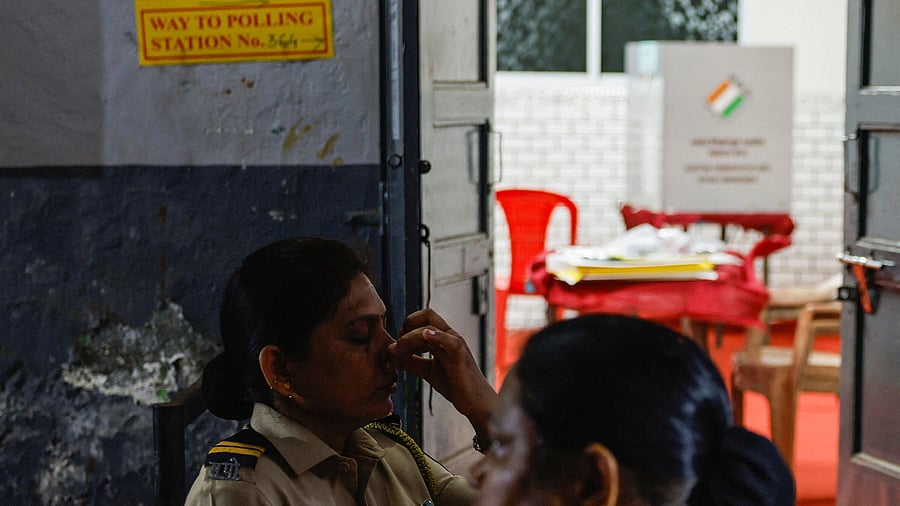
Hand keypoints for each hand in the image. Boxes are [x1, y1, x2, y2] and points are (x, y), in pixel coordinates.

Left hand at [389, 309, 496, 434]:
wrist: (474, 402)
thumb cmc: (455, 385)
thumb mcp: (427, 371)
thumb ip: (412, 362)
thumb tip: (392, 355)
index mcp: (442, 337)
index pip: (420, 320)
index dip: (404, 330)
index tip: (394, 348)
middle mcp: (449, 336)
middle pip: (426, 314)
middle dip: (406, 326)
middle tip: (396, 348)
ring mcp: (455, 343)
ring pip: (430, 327)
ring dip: (408, 339)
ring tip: (397, 355)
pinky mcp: (460, 355)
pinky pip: (449, 340)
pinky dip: (437, 336)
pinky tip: (425, 335)